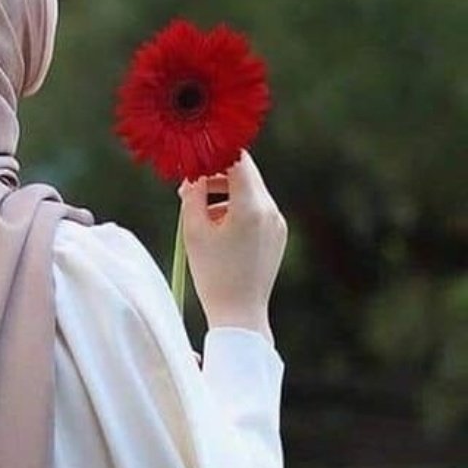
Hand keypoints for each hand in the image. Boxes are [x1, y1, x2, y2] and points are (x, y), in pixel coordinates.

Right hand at [178, 152, 286, 342]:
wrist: (240, 313)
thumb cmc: (212, 274)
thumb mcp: (193, 230)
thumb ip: (193, 194)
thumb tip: (194, 174)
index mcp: (250, 207)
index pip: (237, 160)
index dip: (214, 154)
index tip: (194, 158)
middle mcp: (270, 210)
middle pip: (245, 172)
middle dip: (216, 174)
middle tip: (189, 187)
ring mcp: (277, 221)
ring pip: (250, 189)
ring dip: (225, 191)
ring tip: (201, 213)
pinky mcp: (278, 233)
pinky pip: (256, 207)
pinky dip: (237, 207)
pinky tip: (218, 229)